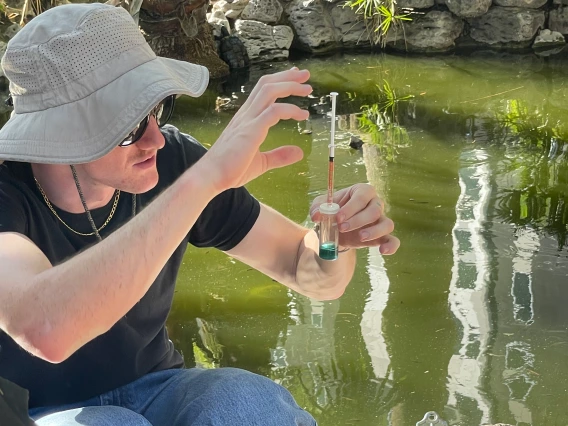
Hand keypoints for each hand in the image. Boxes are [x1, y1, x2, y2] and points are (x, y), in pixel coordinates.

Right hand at [199, 68, 311, 192]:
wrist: (212, 176)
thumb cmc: (230, 170)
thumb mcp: (261, 163)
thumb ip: (279, 156)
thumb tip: (299, 152)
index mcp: (246, 119)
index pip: (262, 91)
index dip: (279, 81)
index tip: (294, 78)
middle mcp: (246, 114)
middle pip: (266, 84)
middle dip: (288, 77)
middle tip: (305, 75)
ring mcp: (248, 120)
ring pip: (269, 90)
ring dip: (290, 86)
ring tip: (307, 89)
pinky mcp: (251, 130)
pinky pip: (274, 111)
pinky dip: (290, 110)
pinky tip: (302, 115)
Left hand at [310, 184, 399, 254]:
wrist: (335, 229)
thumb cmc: (331, 212)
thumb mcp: (320, 207)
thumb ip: (317, 208)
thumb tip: (316, 215)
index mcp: (361, 192)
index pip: (362, 196)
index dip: (351, 207)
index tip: (338, 218)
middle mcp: (375, 204)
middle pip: (375, 209)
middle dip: (358, 220)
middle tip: (342, 228)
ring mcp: (380, 220)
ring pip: (387, 224)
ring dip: (374, 231)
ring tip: (360, 237)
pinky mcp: (382, 236)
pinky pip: (393, 240)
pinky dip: (391, 245)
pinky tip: (382, 251)